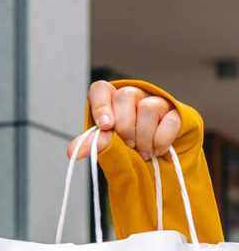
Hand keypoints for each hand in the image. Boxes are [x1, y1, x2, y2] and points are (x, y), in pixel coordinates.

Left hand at [68, 82, 182, 161]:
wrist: (157, 160)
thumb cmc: (128, 149)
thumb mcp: (109, 146)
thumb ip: (94, 144)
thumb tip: (73, 151)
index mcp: (111, 102)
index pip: (100, 89)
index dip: (101, 106)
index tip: (105, 126)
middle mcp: (134, 96)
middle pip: (125, 96)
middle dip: (125, 127)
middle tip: (127, 145)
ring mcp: (157, 102)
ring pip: (149, 107)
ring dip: (143, 137)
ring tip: (142, 152)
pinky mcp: (177, 112)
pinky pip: (169, 121)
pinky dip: (161, 141)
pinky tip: (157, 150)